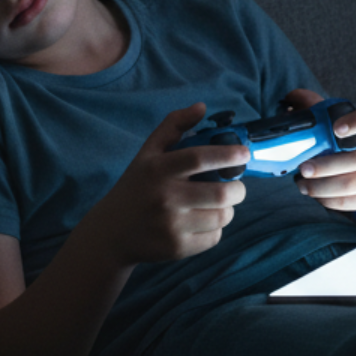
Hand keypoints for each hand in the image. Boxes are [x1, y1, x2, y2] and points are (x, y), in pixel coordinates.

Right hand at [82, 103, 249, 263]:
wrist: (111, 232)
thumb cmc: (136, 186)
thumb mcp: (147, 153)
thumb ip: (173, 127)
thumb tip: (201, 107)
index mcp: (158, 169)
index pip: (200, 158)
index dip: (228, 154)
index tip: (244, 153)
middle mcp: (164, 197)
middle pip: (221, 193)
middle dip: (238, 189)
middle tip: (235, 186)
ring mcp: (171, 225)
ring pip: (222, 217)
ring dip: (228, 209)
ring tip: (217, 205)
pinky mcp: (176, 248)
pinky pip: (214, 237)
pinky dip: (215, 229)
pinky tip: (202, 222)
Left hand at [286, 89, 355, 227]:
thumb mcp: (343, 122)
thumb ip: (319, 109)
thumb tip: (291, 99)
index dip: (355, 122)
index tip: (335, 129)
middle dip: (325, 166)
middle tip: (302, 169)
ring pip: (351, 184)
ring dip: (321, 187)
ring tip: (302, 185)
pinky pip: (352, 201)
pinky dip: (329, 200)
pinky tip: (316, 195)